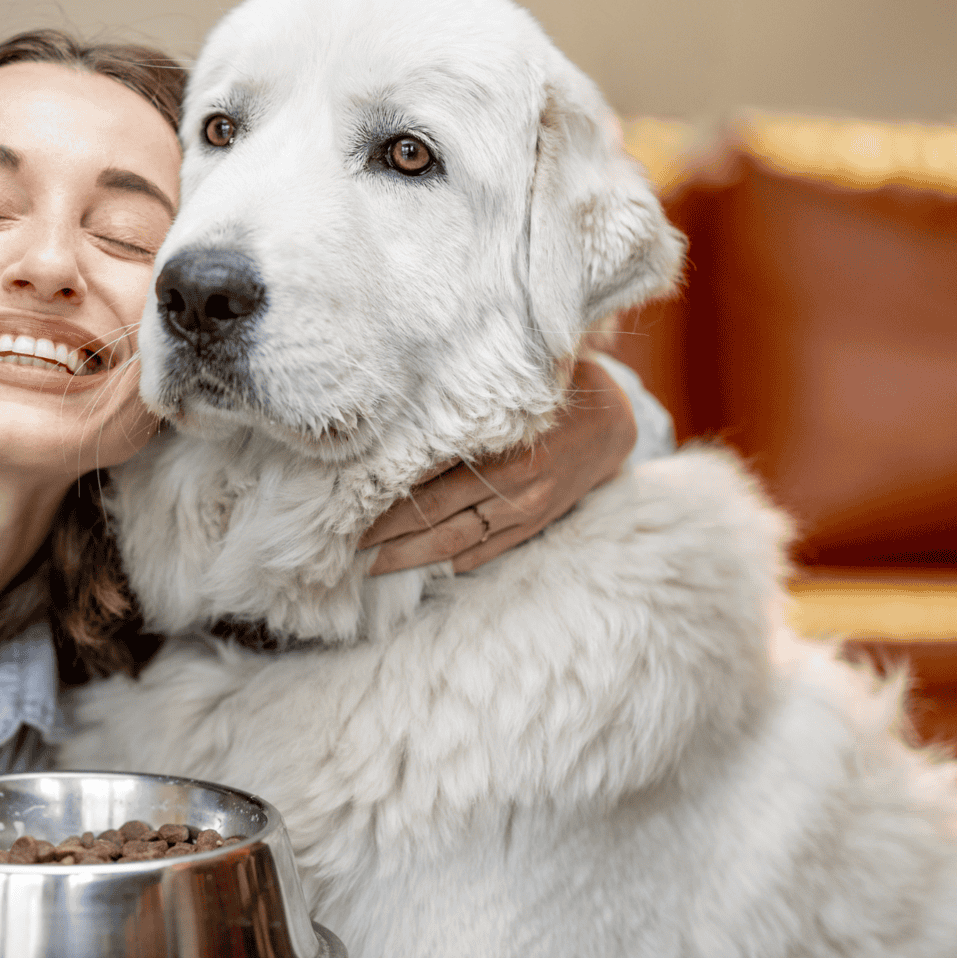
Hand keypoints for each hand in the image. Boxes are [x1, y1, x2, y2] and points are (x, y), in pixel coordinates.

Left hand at [361, 355, 636, 574]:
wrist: (613, 424)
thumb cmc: (554, 393)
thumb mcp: (515, 386)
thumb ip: (467, 399)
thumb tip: (407, 405)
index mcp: (502, 447)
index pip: (430, 478)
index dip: (386, 496)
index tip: (347, 505)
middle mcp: (510, 485)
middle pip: (433, 517)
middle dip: (386, 534)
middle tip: (344, 545)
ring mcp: (522, 512)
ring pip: (454, 542)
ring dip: (410, 557)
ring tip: (371, 567)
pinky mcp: (531, 527)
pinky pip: (485, 552)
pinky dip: (451, 562)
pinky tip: (421, 571)